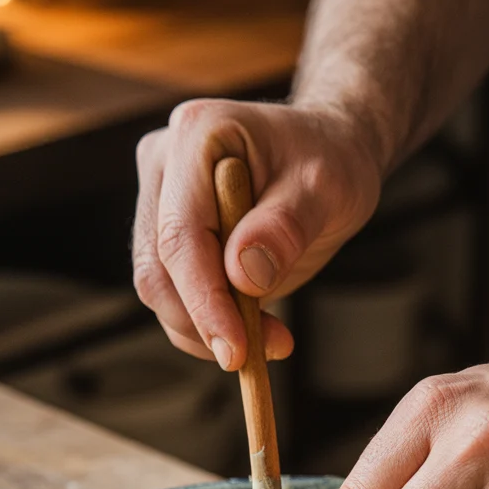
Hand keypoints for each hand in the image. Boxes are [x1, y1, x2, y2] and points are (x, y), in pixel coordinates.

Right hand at [132, 100, 381, 368]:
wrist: (329, 153)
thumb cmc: (331, 162)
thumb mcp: (327, 189)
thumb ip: (286, 227)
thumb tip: (243, 274)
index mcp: (197, 135)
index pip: (181, 233)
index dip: (204, 299)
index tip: (235, 349)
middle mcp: (164, 164)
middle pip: (157, 267)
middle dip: (204, 322)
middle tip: (262, 353)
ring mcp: (159, 199)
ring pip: (159, 289)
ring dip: (207, 330)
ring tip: (272, 339)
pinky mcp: (167, 234)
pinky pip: (175, 294)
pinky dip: (210, 324)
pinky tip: (256, 329)